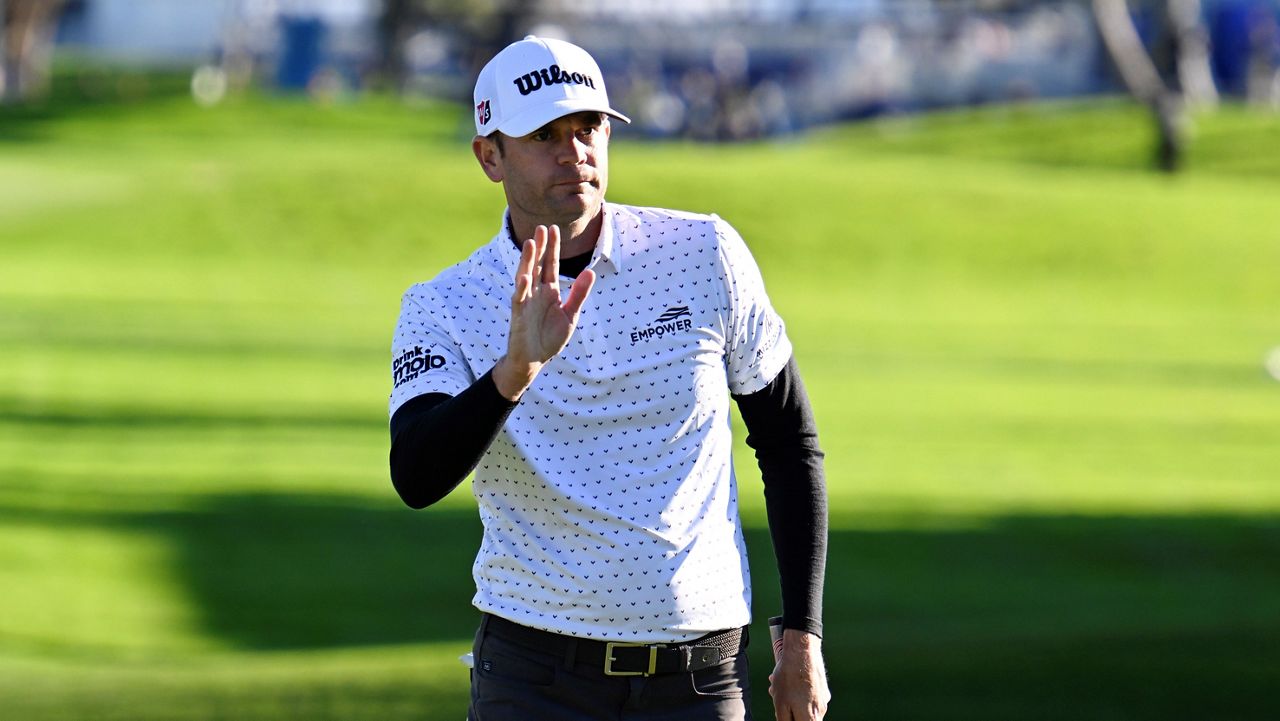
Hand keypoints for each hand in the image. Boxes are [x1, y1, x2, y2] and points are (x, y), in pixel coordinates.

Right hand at [493, 224, 594, 399]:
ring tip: (530, 243)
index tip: (554, 229)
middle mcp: (536, 292)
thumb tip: (591, 272)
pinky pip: (520, 299)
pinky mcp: (519, 315)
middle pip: (538, 265)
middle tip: (542, 227)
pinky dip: (522, 288)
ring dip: (527, 261)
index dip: (552, 248)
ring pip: (526, 276)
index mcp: (550, 291)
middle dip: (540, 247)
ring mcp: (526, 302)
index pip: (550, 265)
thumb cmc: (550, 337)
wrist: (534, 360)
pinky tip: (525, 276)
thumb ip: (579, 294)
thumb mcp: (571, 315)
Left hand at [769, 629, 830, 720]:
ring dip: (790, 700)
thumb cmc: (789, 678)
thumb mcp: (780, 704)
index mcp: (811, 718)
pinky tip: (785, 680)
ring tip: (776, 686)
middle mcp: (821, 711)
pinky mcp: (823, 688)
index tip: (783, 711)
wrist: (802, 651)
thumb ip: (785, 720)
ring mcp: (823, 698)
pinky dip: (796, 691)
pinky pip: (808, 695)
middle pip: (802, 717)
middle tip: (775, 696)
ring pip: (803, 706)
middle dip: (787, 710)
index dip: (789, 719)